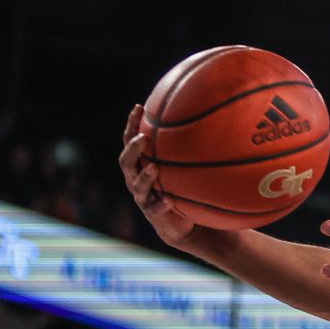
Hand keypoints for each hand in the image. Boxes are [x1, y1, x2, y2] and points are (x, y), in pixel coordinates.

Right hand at [118, 105, 196, 245]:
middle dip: (133, 149)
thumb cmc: (178, 186)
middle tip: (143, 138)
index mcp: (139, 164)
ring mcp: (142, 196)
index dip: (132, 125)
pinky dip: (161, 204)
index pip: (130, 141)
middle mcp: (135, 178)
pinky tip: (169, 200)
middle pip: (126, 162)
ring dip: (145, 177)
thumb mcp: (178, 166)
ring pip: (137, 186)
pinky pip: (155, 208)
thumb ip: (182, 147)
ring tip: (154, 169)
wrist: (177, 221)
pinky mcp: (153, 213)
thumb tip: (203, 116)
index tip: (139, 107)